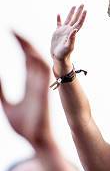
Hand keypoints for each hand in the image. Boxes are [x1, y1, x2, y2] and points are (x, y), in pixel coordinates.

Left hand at [0, 33, 51, 147]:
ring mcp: (42, 86)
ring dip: (30, 48)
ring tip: (18, 36)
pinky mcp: (43, 93)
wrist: (35, 141)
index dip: (20, 45)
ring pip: (38, 61)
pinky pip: (43, 74)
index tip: (10, 31)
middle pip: (32, 56)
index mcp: (30, 84)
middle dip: (23, 42)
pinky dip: (37, 61)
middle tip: (12, 28)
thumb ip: (0, 92)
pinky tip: (29, 52)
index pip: (26, 59)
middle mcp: (38, 82)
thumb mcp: (6, 106)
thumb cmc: (24, 126)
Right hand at [50, 5, 86, 64]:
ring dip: (71, 13)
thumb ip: (71, 39)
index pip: (79, 23)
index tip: (85, 10)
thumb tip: (74, 30)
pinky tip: (59, 14)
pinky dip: (59, 18)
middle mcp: (69, 30)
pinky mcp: (57, 33)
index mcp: (72, 33)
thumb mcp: (68, 47)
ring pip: (68, 19)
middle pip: (75, 19)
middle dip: (79, 11)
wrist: (58, 57)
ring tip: (74, 6)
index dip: (82, 16)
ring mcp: (63, 31)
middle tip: (82, 4)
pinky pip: (58, 23)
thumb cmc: (64, 54)